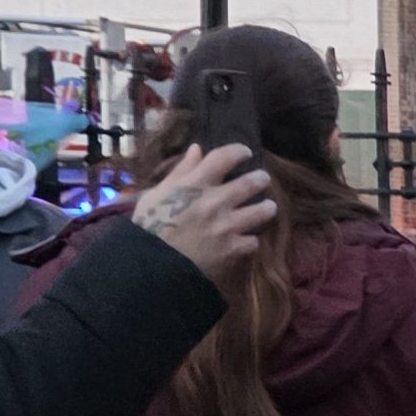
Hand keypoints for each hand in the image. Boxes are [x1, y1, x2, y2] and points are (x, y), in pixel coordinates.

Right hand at [133, 143, 277, 286]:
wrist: (151, 266)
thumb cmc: (149, 227)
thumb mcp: (157, 194)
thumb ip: (181, 171)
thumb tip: (197, 149)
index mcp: (194, 185)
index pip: (224, 157)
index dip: (239, 151)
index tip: (245, 153)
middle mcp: (214, 201)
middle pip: (251, 182)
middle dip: (261, 179)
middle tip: (262, 179)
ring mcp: (226, 226)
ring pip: (262, 211)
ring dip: (266, 207)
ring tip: (267, 207)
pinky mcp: (232, 249)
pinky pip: (253, 241)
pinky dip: (250, 240)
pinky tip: (246, 239)